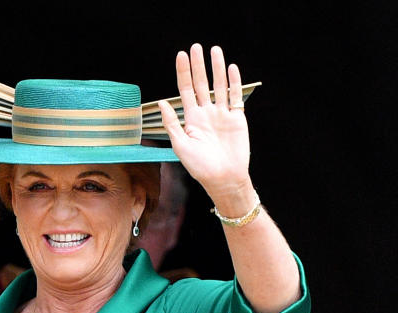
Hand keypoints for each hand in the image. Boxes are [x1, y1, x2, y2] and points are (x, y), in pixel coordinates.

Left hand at [158, 44, 252, 204]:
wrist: (224, 179)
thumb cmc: (200, 167)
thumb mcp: (180, 146)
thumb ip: (171, 123)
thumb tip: (161, 102)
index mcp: (191, 119)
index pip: (186, 89)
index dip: (183, 72)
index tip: (181, 55)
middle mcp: (206, 114)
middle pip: (202, 83)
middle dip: (199, 65)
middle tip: (196, 47)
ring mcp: (222, 115)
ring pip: (219, 86)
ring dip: (217, 69)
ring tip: (215, 51)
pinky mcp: (237, 120)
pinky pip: (235, 97)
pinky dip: (234, 83)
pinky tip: (232, 68)